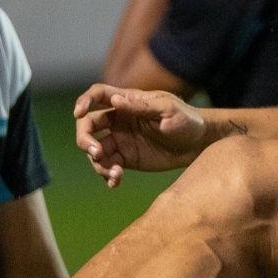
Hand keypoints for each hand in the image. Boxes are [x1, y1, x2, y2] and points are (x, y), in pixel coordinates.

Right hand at [74, 83, 208, 186]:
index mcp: (127, 102)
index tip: (79, 113)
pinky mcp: (126, 159)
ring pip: (94, 150)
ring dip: (97, 162)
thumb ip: (142, 106)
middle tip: (96, 152)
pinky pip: (108, 167)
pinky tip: (115, 182)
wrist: (198, 144)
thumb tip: (116, 100)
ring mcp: (120, 140)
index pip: (98, 95)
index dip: (84, 101)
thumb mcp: (169, 109)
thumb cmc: (187, 120)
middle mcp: (118, 120)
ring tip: (115, 173)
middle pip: (88, 125)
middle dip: (85, 139)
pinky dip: (107, 175)